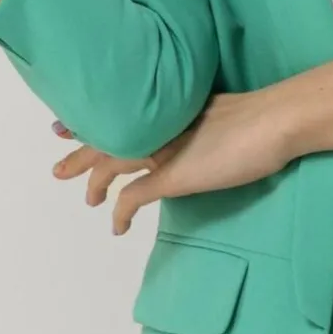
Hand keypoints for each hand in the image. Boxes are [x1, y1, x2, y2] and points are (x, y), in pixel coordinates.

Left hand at [51, 86, 296, 235]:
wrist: (273, 120)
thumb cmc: (258, 113)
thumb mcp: (218, 110)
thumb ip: (196, 119)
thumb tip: (191, 131)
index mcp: (168, 106)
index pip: (119, 112)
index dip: (90, 120)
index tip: (65, 126)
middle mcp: (157, 123)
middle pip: (106, 136)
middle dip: (80, 153)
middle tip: (59, 168)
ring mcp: (161, 150)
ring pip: (110, 164)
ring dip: (94, 183)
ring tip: (89, 199)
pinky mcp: (170, 177)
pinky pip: (132, 198)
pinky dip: (119, 213)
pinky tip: (117, 226)